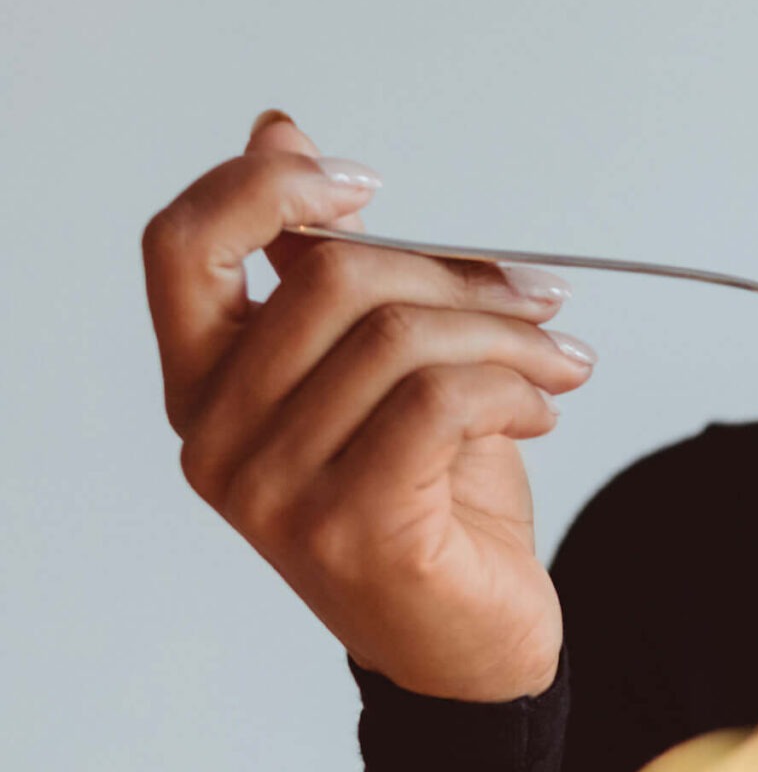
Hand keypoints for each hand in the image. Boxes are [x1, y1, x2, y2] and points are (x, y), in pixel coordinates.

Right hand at [142, 111, 594, 700]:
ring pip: (403, 338)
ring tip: (560, 363)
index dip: (266, 187)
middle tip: (539, 300)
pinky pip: (442, 403)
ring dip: (511, 336)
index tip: (366, 184)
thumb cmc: (428, 490)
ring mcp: (274, 493)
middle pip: (334, 278)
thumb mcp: (378, 360)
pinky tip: (543, 410)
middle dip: (461, 274)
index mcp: (206, 382)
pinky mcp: (351, 530)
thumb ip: (323, 261)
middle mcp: (218, 438)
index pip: (182, 246)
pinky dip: (516, 388)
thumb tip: (277, 131)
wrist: (473, 641)